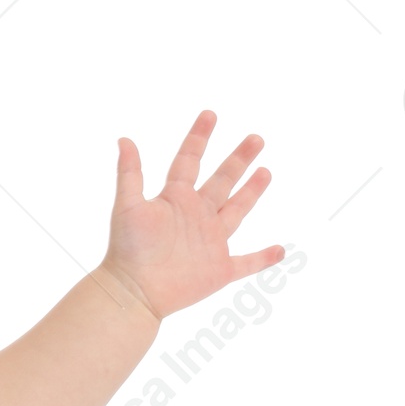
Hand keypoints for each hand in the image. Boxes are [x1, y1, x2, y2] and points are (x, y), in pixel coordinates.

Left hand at [98, 110, 282, 321]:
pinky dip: (264, 258)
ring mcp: (210, 242)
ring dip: (251, 192)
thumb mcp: (127, 206)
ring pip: (236, 212)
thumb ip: (129, 173)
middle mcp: (195, 216)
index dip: (199, 138)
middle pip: (222, 181)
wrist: (133, 291)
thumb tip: (123, 139)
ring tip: (266, 171)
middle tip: (256, 138)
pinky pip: (247, 263)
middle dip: (238, 160)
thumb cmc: (127, 249)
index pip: (189, 161)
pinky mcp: (219, 270)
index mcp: (175, 199)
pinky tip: (281, 250)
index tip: (209, 114)